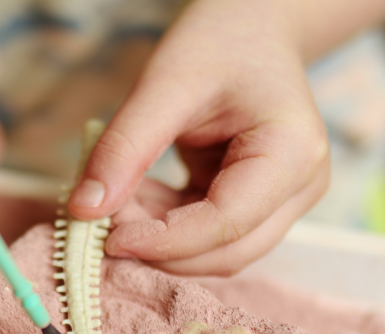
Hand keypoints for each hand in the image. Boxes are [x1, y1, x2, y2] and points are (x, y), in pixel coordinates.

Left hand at [65, 0, 329, 275]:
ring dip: (161, 241)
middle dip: (162, 248)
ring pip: (217, 253)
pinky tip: (137, 197)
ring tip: (118, 201)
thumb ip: (125, 148)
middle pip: (228, 253)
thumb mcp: (165, 84)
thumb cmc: (219, 42)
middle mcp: (300, 189)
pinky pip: (208, 237)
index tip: (108, 238)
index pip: (227, 224)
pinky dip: (166, 227)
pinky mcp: (259, 207)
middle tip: (102, 225)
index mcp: (292, 154)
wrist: (253, 28)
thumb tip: (83, 211)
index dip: (165, 241)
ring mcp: (284, 203)